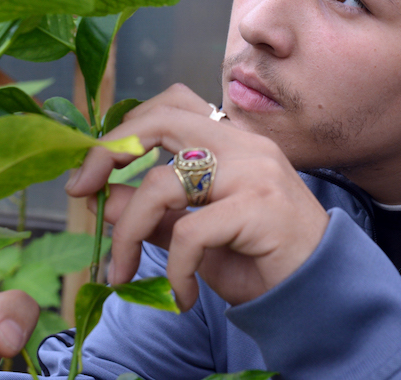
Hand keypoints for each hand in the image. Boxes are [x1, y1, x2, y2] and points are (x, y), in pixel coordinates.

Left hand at [66, 84, 328, 310]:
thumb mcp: (196, 235)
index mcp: (232, 143)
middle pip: (164, 119)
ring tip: (122, 271)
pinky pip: (189, 233)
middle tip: (82, 192)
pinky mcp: (258, 208)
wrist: (319, 292)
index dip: (125, 128)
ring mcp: (255, 172)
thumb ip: (156, 214)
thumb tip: (107, 197)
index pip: (172, 106)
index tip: (91, 170)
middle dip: (110, 151)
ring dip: (128, 233)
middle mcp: (245, 146)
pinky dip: (173, 269)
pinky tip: (182, 294)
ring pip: (164, 183)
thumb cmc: (261, 260)